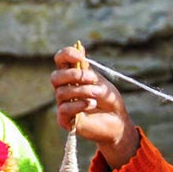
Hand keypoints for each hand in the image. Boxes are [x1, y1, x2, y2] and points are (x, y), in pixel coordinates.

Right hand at [51, 45, 140, 169]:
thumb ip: (88, 70)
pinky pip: (64, 108)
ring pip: (62, 92)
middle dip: (73, 75)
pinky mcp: (65, 119)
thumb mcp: (101, 82)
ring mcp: (63, 104)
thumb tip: (79, 50)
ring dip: (83, 91)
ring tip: (97, 94)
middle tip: (91, 79)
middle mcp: (64, 88)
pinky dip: (80, 104)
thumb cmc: (108, 100)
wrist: (117, 121)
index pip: (61, 60)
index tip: (80, 57)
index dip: (67, 55)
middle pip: (55, 77)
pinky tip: (92, 104)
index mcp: (72, 76)